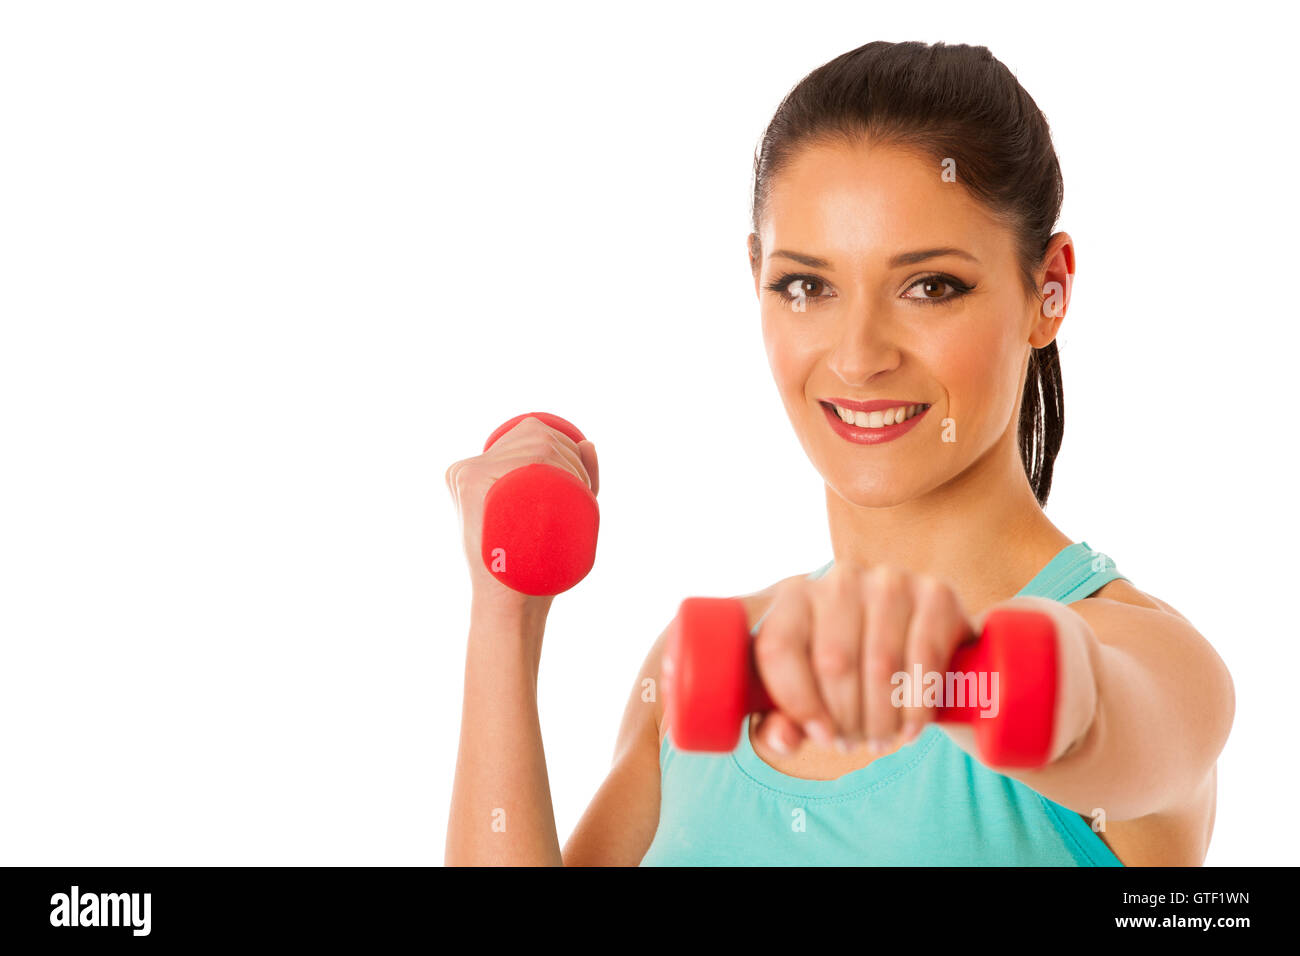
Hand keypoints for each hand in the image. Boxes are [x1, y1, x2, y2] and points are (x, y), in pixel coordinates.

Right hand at [444, 416, 598, 616]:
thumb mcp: (553, 517)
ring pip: (539, 444)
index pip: (530, 435)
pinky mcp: (471, 484)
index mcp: (473, 471)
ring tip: (578, 496)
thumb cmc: (531, 566)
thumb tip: (589, 442)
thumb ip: (572, 479)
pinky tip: (564, 484)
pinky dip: (556, 463)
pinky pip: (529, 458)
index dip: (566, 449)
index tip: (584, 483)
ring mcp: (466, 475)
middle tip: (586, 494)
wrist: (509, 606)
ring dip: (571, 463)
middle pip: (537, 436)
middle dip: (573, 457)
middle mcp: (465, 469)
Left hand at [751, 562, 977, 755]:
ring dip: (881, 718)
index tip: (821, 737)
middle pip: (833, 662)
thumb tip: (784, 740)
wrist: (918, 646)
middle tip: (853, 743)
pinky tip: (911, 729)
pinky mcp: (936, 593)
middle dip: (845, 718)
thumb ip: (781, 721)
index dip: (797, 702)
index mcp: (794, 596)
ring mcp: (889, 581)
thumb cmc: (847, 675)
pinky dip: (917, 705)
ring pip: (880, 664)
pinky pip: (924, 659)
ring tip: (880, 740)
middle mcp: (839, 579)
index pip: (779, 646)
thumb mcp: (807, 696)